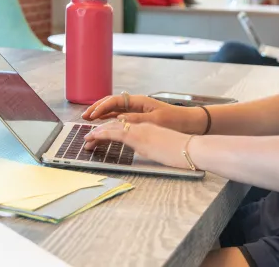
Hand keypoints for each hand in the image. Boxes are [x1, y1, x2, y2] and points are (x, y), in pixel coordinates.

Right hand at [81, 92, 207, 134]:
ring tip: (90, 119)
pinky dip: (110, 118)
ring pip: (114, 109)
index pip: (114, 101)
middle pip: (111, 103)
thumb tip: (117, 118)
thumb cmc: (175, 120)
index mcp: (139, 101)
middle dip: (97, 108)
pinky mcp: (140, 117)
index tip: (91, 115)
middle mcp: (136, 103)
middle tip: (84, 116)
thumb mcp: (155, 120)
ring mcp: (137, 109)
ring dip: (102, 113)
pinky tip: (104, 122)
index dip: (101, 107)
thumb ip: (135, 119)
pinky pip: (120, 115)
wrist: (191, 123)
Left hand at [82, 118, 196, 169]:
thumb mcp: (163, 148)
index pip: (124, 128)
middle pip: (115, 126)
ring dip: (97, 134)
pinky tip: (94, 137)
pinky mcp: (139, 136)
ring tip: (86, 140)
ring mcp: (140, 130)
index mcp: (147, 129)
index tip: (99, 138)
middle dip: (100, 133)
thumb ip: (151, 147)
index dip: (110, 132)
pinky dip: (102, 134)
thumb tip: (143, 151)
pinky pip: (115, 132)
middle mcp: (141, 126)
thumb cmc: (183, 152)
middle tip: (88, 140)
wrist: (192, 149)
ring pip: (112, 127)